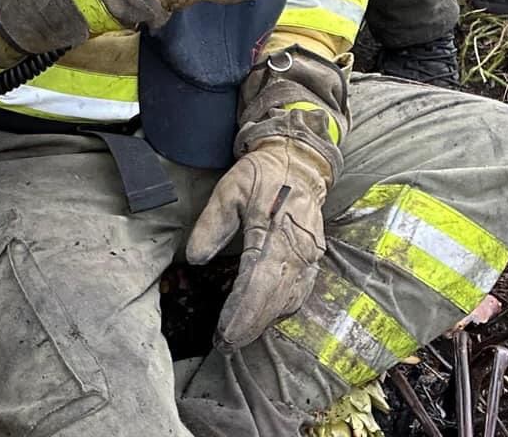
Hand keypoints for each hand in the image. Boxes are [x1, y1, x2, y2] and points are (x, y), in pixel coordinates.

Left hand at [185, 138, 330, 346]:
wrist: (299, 161)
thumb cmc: (261, 175)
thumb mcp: (229, 190)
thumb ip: (212, 224)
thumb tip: (195, 258)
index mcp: (275, 230)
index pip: (258, 281)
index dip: (242, 311)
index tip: (223, 332)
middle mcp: (298, 248)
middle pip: (275, 298)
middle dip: (250, 325)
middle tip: (225, 345)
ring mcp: (310, 255)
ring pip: (289, 299)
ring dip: (264, 321)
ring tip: (238, 336)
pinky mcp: (313, 259)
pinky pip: (299, 291)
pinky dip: (281, 309)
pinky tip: (263, 318)